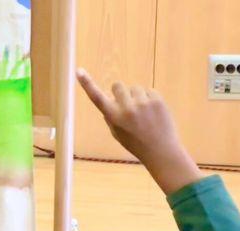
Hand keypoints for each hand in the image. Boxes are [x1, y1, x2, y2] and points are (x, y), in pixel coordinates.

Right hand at [77, 68, 201, 194]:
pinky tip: (153, 112)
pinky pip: (149, 91)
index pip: (97, 98)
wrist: (161, 150)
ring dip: (137, 96)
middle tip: (128, 105)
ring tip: (144, 113)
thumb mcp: (117, 133)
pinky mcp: (157, 100)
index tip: (79, 71)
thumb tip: (108, 98)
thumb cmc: (136, 143)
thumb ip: (111, 116)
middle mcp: (126, 108)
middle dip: (121, 93)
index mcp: (114, 118)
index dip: (87, 84)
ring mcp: (143, 103)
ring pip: (135, 88)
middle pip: (118, 86)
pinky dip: (150, 99)